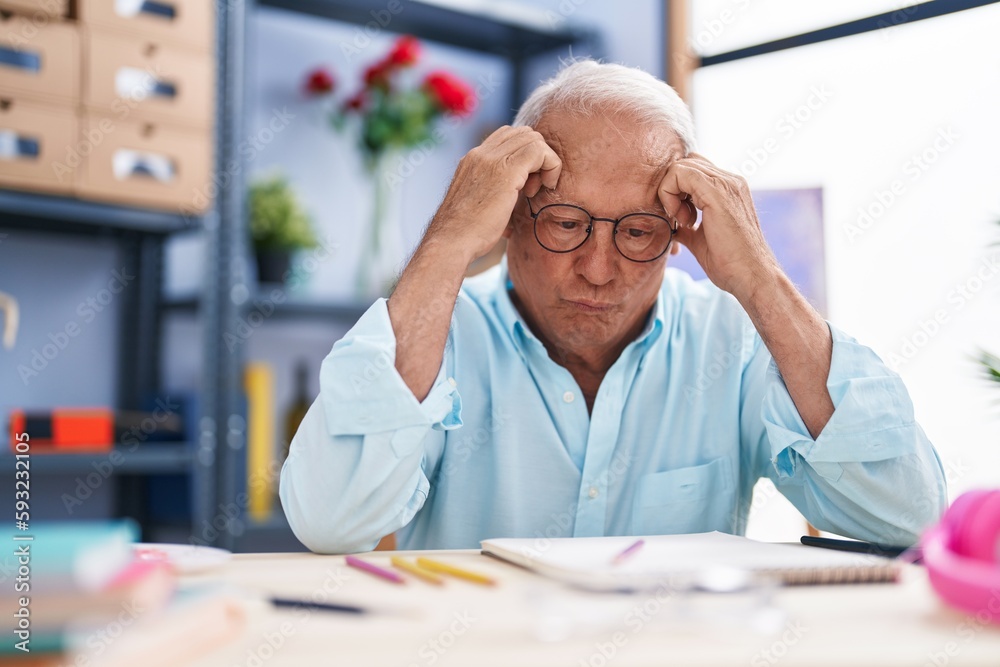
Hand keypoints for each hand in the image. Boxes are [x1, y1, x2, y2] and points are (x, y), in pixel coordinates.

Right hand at [427, 125, 560, 261]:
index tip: (526, 184)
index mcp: (473, 160)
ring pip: (533, 138)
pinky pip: (539, 151)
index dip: (525, 155)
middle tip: (532, 188)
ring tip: (534, 191)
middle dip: (537, 157)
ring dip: (544, 162)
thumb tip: (511, 199)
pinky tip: (540, 190)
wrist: (452, 241)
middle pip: (523, 133)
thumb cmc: (465, 233)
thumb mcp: (478, 203)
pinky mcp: (506, 171)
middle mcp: (480, 154)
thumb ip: (493, 191)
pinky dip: (550, 166)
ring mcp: (491, 159)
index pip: (508, 137)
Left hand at [657, 153, 780, 299]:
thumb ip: (687, 227)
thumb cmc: (730, 263)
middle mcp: (729, 180)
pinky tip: (682, 219)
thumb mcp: (701, 240)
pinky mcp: (718, 191)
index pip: (692, 170)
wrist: (751, 276)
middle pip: (685, 163)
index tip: (680, 219)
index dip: (676, 190)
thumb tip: (671, 227)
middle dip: (671, 189)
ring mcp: (726, 183)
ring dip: (670, 192)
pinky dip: (669, 194)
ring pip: (680, 166)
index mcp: (728, 189)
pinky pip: (680, 173)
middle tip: (679, 219)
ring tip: (684, 221)